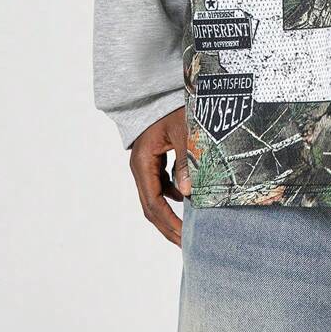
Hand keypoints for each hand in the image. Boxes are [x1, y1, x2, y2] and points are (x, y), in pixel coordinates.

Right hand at [129, 106, 191, 245]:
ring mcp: (146, 164)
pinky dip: (173, 195)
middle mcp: (141, 166)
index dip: (168, 222)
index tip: (183, 237)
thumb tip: (187, 194)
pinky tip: (188, 198)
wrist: (161, 88)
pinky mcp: (155, 159)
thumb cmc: (173, 106)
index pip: (153, 202)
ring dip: (171, 213)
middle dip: (168, 225)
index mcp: (143, 162)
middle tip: (186, 243)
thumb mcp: (184, 131)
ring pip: (156, 197)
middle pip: (151, 206)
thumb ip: (186, 161)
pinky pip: (162, 184)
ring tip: (189, 227)